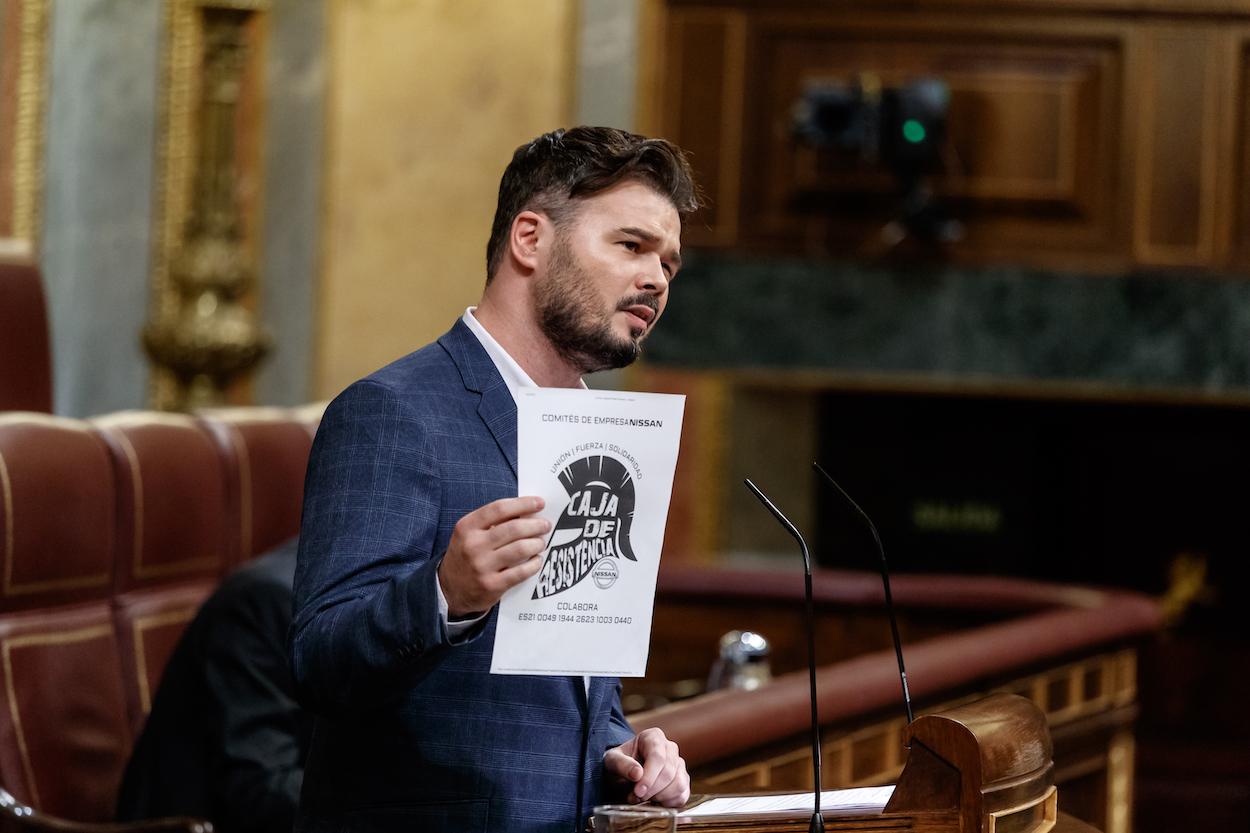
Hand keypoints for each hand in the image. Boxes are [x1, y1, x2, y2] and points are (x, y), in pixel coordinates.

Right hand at [437, 496, 549, 616]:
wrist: (449, 589)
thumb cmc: (466, 555)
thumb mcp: (469, 534)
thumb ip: (492, 522)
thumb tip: (527, 512)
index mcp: (467, 527)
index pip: (499, 509)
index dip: (523, 504)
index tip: (539, 502)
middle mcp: (473, 545)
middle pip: (514, 528)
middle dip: (535, 525)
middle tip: (545, 525)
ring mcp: (482, 566)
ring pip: (520, 549)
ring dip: (537, 543)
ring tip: (541, 542)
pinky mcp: (492, 585)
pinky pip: (521, 571)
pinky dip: (534, 564)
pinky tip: (537, 560)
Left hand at [604, 727, 689, 807]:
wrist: (625, 772)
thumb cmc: (620, 763)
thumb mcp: (612, 761)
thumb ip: (622, 765)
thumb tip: (637, 774)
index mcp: (653, 737)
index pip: (658, 757)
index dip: (649, 777)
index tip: (638, 791)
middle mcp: (670, 748)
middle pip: (669, 772)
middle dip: (652, 789)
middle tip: (636, 796)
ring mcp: (679, 764)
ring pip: (679, 784)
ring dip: (660, 797)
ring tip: (643, 798)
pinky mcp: (683, 780)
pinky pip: (682, 795)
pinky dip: (669, 803)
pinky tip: (654, 801)